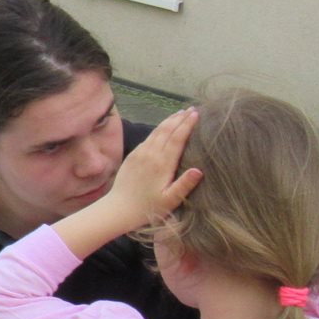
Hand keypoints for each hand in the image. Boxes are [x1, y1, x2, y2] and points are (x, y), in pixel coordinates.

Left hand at [102, 107, 201, 230]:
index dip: (187, 125)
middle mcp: (150, 155)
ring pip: (156, 132)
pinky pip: (147, 138)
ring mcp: (140, 154)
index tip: (196, 114)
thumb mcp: (170, 200)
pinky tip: (163, 127)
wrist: (119, 208)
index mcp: (162, 164)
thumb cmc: (148, 207)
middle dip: (180, 118)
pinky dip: (158, 129)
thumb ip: (184, 185)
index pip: (177, 138)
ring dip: (169, 121)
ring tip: (180, 113)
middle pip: (167, 131)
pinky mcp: (132, 156)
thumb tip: (199, 170)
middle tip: (192, 109)